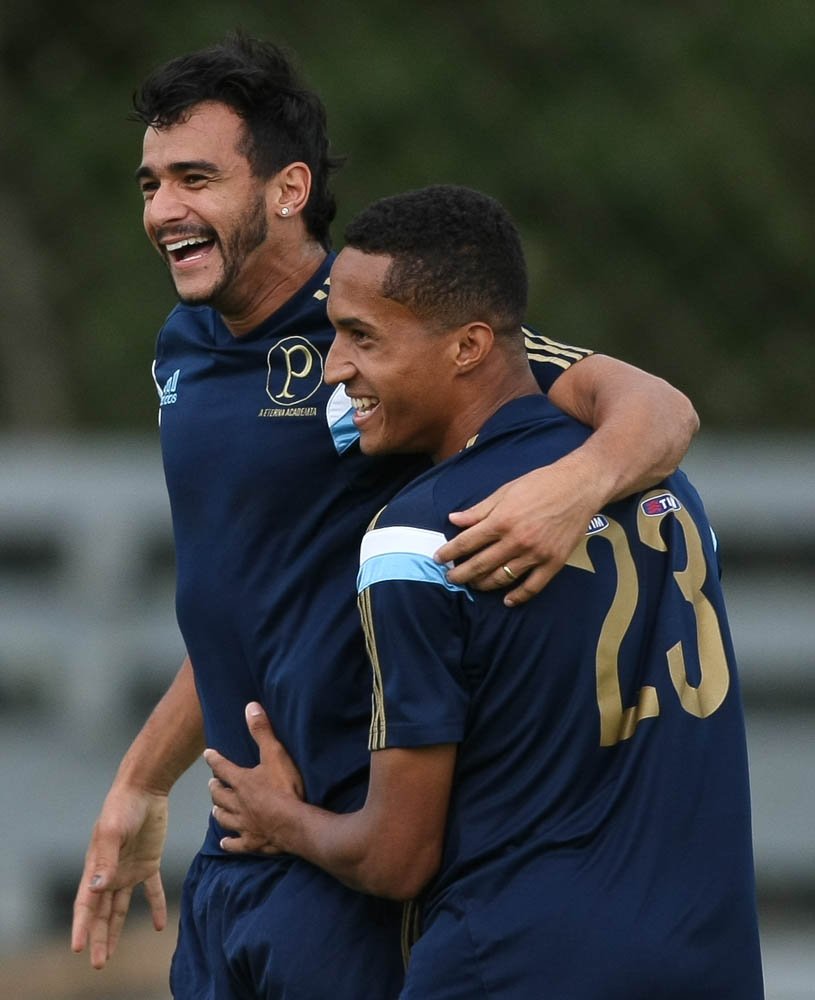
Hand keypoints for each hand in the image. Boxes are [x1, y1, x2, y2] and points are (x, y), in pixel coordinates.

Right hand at [71, 787, 168, 968]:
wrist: (145, 789)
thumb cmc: (123, 807)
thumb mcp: (113, 832)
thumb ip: (106, 860)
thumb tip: (98, 888)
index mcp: (95, 867)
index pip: (86, 903)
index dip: (81, 926)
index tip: (77, 948)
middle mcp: (109, 872)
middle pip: (100, 912)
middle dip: (97, 938)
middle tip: (98, 964)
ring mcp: (128, 869)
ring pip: (120, 907)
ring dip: (115, 930)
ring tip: (111, 955)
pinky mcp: (149, 863)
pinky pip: (152, 890)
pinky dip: (156, 907)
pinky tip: (160, 926)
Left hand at [204, 703, 304, 854]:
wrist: (293, 823)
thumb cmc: (285, 787)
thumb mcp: (275, 754)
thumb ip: (262, 731)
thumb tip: (250, 706)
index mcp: (242, 781)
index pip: (223, 767)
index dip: (215, 760)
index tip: (208, 754)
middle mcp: (237, 803)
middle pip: (220, 795)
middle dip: (215, 788)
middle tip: (212, 784)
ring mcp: (243, 824)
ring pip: (224, 818)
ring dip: (219, 811)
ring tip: (215, 808)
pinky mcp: (251, 842)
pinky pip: (235, 843)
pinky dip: (229, 843)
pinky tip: (224, 843)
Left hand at [435, 462, 598, 605]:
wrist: (579, 487)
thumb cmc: (540, 484)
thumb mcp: (505, 491)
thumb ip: (479, 510)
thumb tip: (453, 519)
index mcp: (502, 520)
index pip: (467, 542)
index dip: (449, 552)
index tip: (438, 559)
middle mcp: (516, 540)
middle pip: (480, 565)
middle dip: (460, 574)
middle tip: (450, 578)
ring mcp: (535, 554)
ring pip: (501, 578)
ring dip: (483, 584)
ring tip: (473, 584)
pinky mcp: (553, 563)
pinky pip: (532, 587)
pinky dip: (517, 597)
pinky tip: (506, 600)